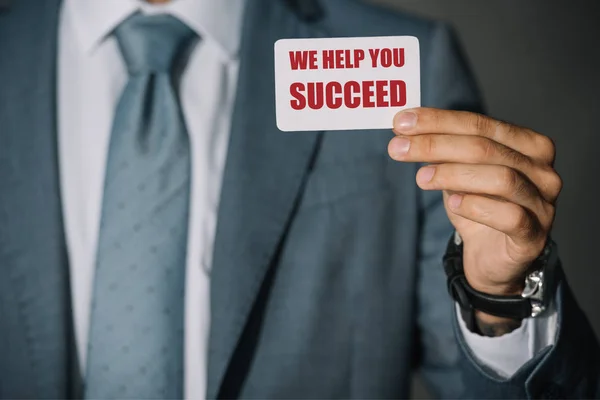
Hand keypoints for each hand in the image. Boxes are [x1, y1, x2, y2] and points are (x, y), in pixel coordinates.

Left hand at [388, 108, 561, 328]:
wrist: (491, 258)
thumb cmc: (478, 208)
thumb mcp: (456, 174)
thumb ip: (440, 150)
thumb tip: (404, 127)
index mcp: (528, 145)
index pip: (480, 124)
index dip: (438, 121)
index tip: (401, 122)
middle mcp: (543, 170)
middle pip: (485, 148)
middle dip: (436, 145)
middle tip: (398, 147)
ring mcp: (543, 203)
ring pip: (501, 178)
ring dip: (453, 174)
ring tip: (421, 178)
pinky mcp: (534, 235)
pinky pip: (509, 216)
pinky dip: (477, 206)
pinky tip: (454, 203)